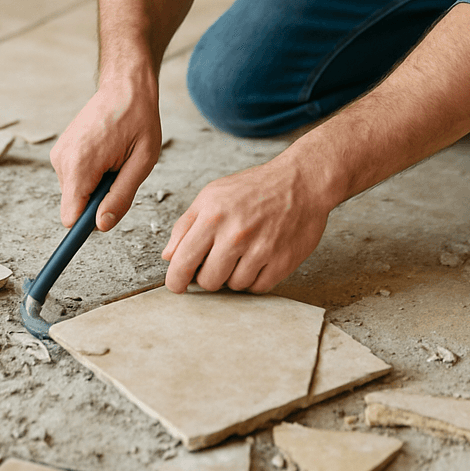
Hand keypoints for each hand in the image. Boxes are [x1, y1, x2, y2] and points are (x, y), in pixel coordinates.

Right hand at [50, 76, 161, 231]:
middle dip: (98, 200)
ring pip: (75, 192)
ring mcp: (59, 154)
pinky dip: (91, 173)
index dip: (87, 224)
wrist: (124, 86)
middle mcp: (62, 160)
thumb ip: (121, 196)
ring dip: (96, 185)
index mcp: (81, 164)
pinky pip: (74, 178)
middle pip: (74, 206)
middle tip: (120, 173)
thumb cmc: (138, 119)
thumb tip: (101, 226)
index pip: (70, 216)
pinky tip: (105, 152)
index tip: (103, 219)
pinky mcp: (61, 151)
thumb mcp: (142, 161)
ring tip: (114, 158)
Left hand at [161, 156, 331, 293]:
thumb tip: (169, 256)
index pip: (183, 262)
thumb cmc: (254, 188)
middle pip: (208, 281)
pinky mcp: (282, 262)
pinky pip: (258, 288)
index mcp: (213, 216)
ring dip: (233, 276)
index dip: (176, 280)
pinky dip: (255, 279)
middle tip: (216, 261)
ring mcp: (261, 249)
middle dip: (208, 276)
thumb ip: (186, 225)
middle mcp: (236, 234)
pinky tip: (258, 259)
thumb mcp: (212, 195)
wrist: (300, 182)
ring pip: (234, 286)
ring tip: (242, 254)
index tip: (178, 284)